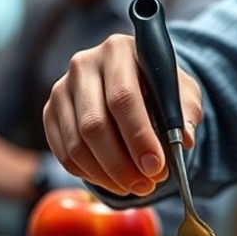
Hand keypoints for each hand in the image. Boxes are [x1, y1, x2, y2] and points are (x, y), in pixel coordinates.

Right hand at [42, 33, 203, 197]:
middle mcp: (84, 64)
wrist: (135, 81)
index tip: (156, 166)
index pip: (123, 98)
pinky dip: (90, 174)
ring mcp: (62, 88)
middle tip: (146, 185)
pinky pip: (64, 153)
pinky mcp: (50, 111)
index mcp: (119, 50)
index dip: (139, 136)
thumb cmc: (161, 87)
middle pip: (95, 124)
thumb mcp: (182, 92)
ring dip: (107, 174)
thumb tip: (184, 139)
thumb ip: (186, 112)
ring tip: (134, 186)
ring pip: (77, 144)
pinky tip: (113, 181)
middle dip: (122, 163)